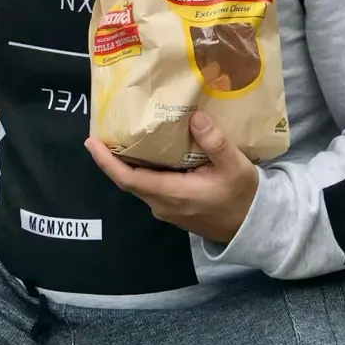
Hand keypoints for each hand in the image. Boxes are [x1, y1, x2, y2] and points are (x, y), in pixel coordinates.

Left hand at [85, 109, 258, 244]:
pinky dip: (143, 170)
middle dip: (112, 158)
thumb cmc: (243, 197)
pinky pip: (149, 187)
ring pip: (138, 184)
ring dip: (128, 164)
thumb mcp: (234, 166)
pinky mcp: (173, 209)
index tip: (91, 143)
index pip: (128, 179)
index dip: (107, 162)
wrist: (253, 226)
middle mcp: (163, 205)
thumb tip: (194, 118)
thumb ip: (214, 142)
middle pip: (128, 180)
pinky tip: (148, 152)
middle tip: (103, 132)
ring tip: (122, 137)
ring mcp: (166, 209)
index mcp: (172, 194)